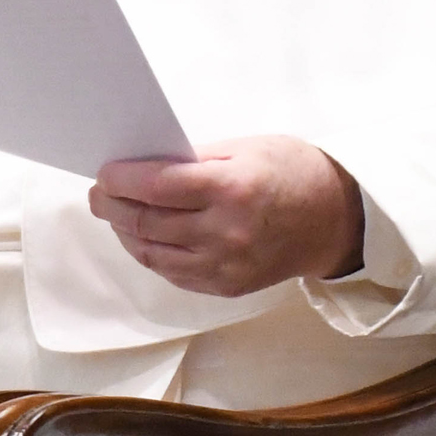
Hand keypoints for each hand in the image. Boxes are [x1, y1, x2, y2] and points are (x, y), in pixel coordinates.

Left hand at [89, 136, 364, 297]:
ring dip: (125, 232)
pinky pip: (173, 272)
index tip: (104, 172)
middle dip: (113, 206)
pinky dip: (150, 253)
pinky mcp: (226, 287)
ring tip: (114, 213)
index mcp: (232, 189)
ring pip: (152, 253)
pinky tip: (142, 236)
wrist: (336, 220)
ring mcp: (225, 265)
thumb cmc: (292, 172)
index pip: (157, 186)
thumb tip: (143, 165)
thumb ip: (193, 159)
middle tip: (99, 193)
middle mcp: (226, 232)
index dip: (121, 179)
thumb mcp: (245, 148)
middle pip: (147, 222)